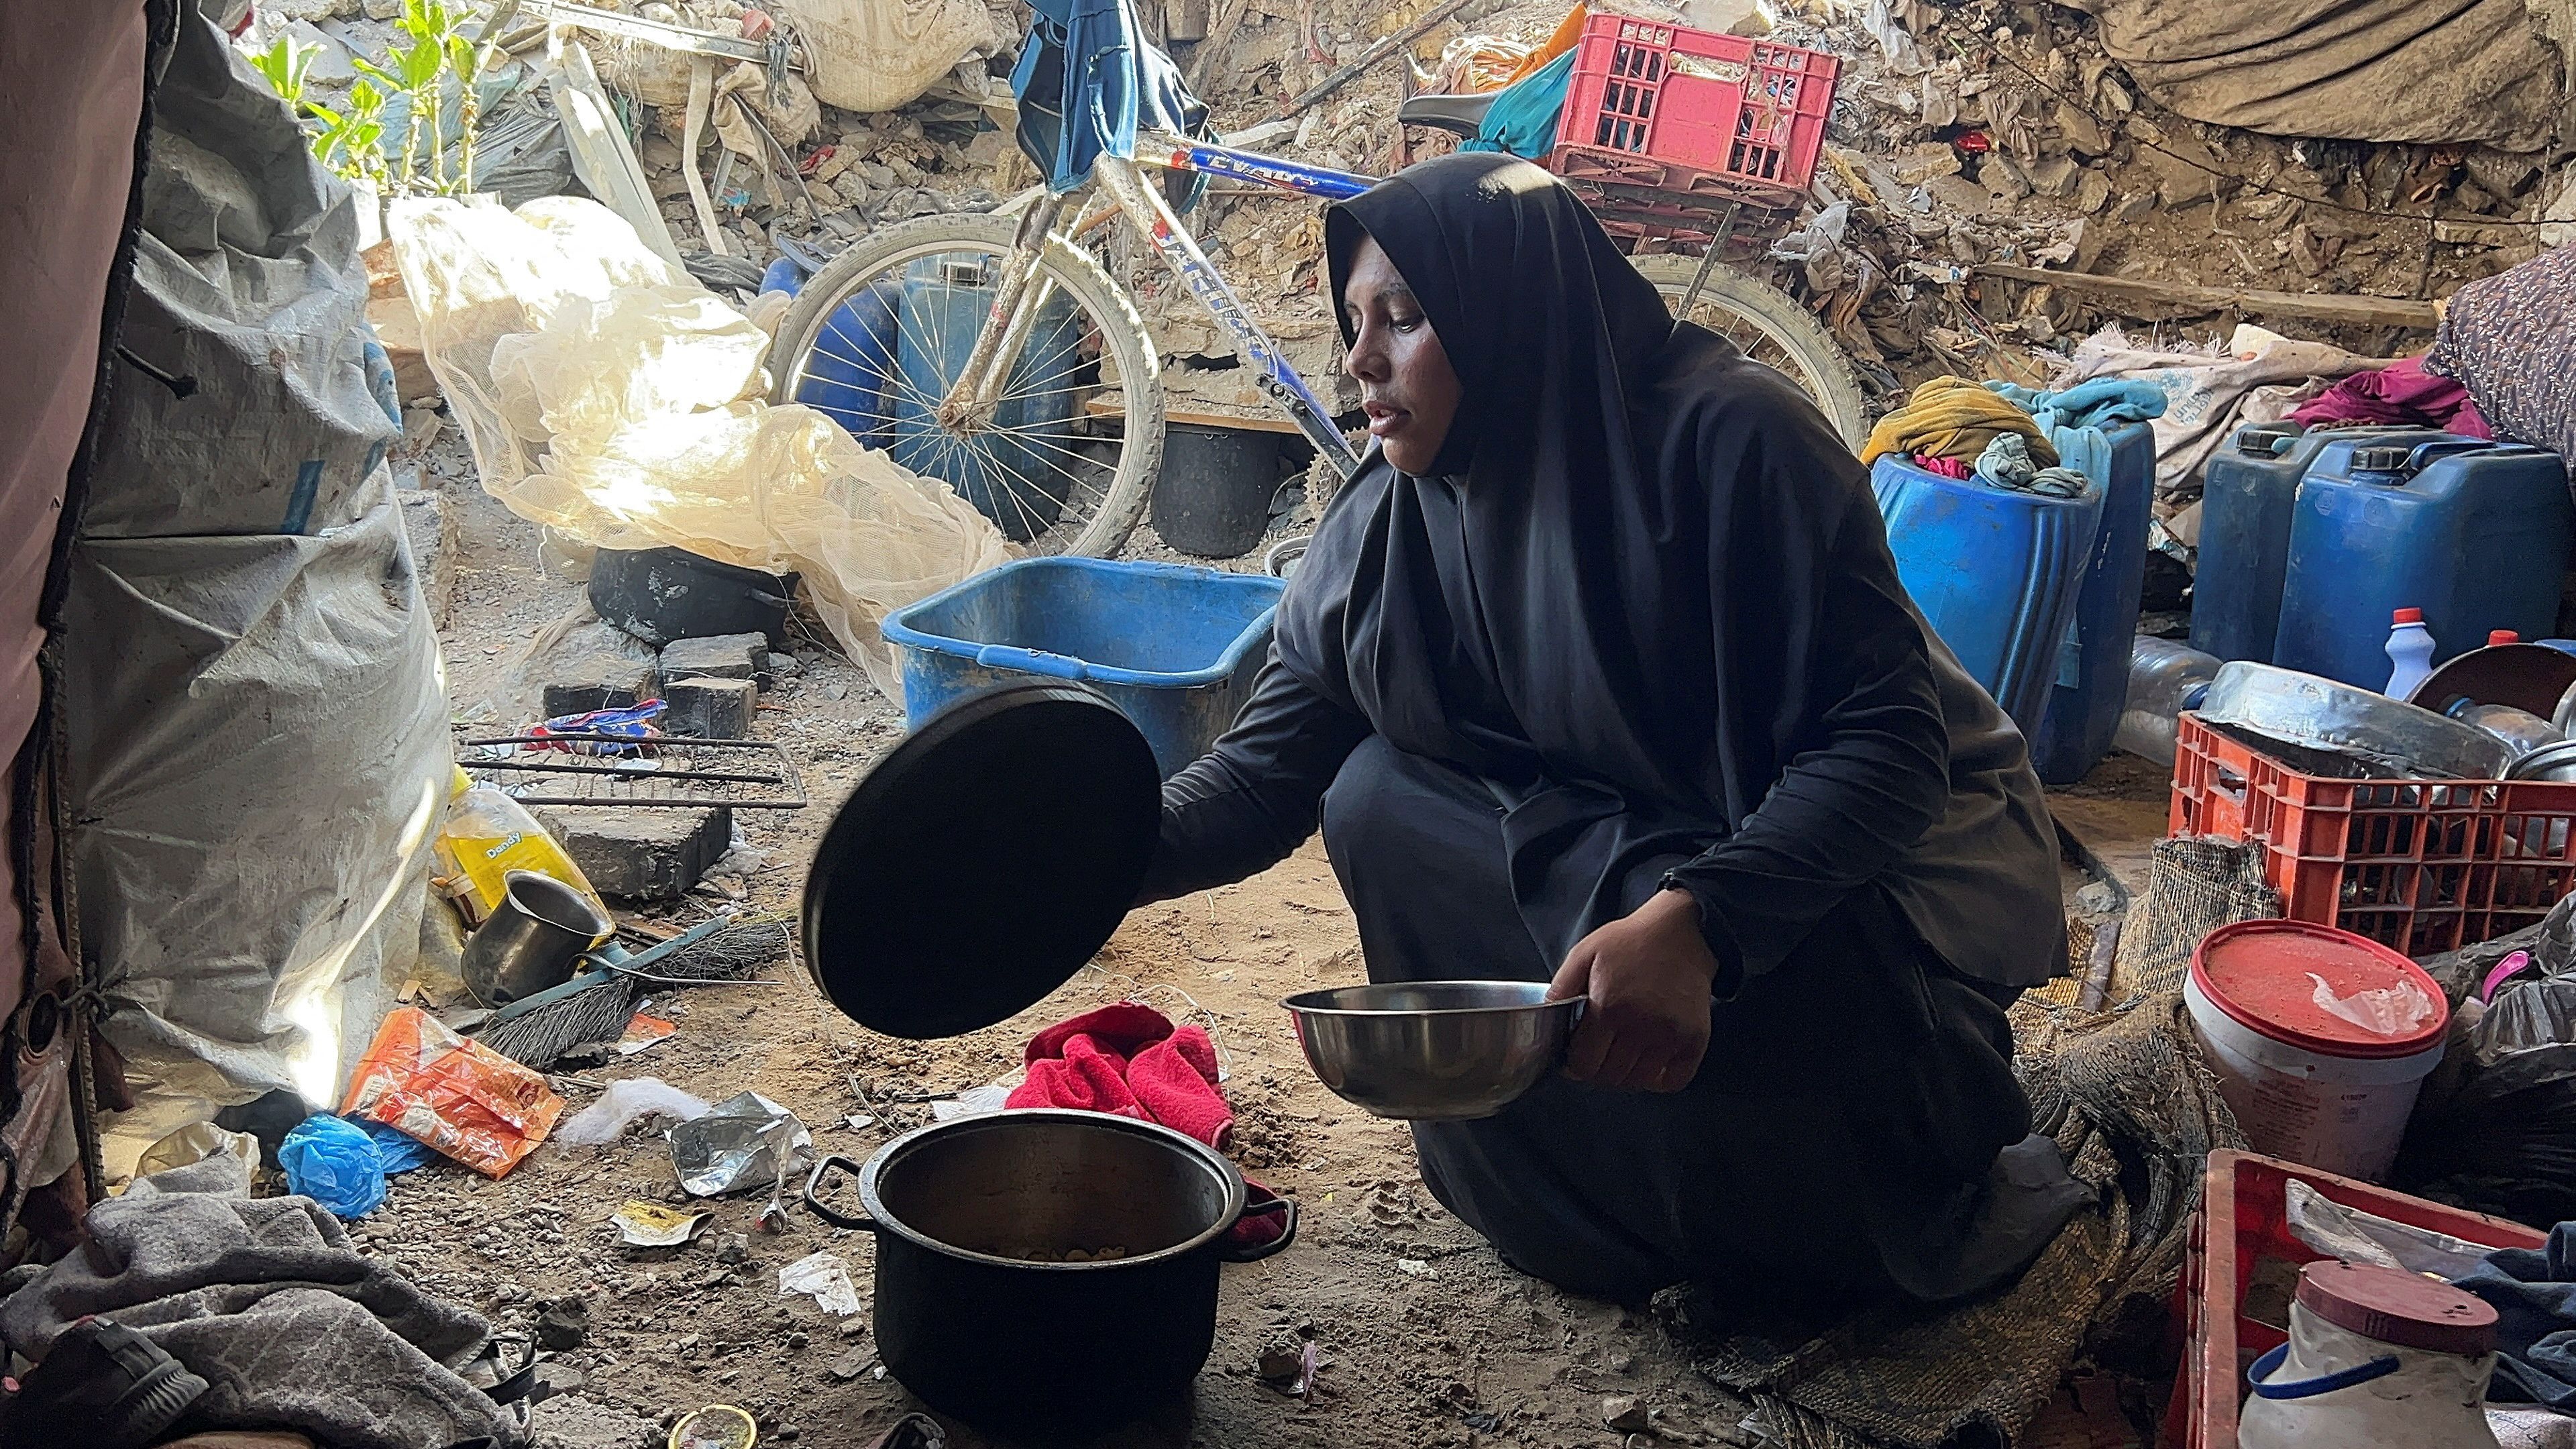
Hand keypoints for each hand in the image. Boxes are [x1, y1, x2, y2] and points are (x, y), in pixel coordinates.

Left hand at [1547, 889, 1717, 1092]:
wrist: (1681, 932)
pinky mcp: (1694, 1040)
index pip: (1584, 1065)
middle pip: (1610, 1078)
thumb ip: (1561, 988)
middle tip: (1599, 1053)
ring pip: (1639, 1082)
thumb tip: (1546, 1017)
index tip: (1575, 1057)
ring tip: (1622, 1054)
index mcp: (1609, 1007)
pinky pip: (1673, 1082)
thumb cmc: (1631, 942)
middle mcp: (1642, 1026)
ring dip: (1625, 1074)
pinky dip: (1658, 1080)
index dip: (1574, 1065)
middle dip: (1597, 1070)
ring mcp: (1671, 1036)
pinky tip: (1648, 1061)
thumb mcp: (1585, 953)